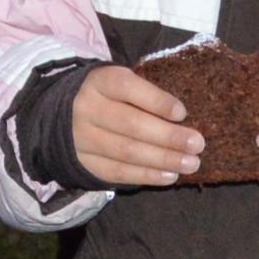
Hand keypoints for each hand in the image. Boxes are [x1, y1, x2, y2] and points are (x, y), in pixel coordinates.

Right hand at [69, 64, 203, 187]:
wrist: (61, 115)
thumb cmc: (107, 96)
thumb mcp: (119, 84)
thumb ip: (145, 96)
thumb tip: (184, 120)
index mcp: (99, 81)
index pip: (128, 88)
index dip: (156, 101)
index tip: (182, 113)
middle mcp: (87, 109)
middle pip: (131, 124)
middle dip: (168, 136)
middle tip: (197, 144)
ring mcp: (82, 138)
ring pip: (126, 151)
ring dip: (163, 159)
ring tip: (190, 163)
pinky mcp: (83, 162)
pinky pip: (117, 172)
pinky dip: (146, 176)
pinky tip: (169, 176)